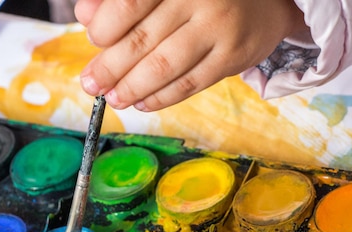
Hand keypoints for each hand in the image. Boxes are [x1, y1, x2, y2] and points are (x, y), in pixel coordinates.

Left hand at [75, 0, 304, 110]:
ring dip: (132, 87)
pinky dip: (162, 98)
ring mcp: (218, 29)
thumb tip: (85, 16)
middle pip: (143, 39)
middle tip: (91, 84)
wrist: (266, 0)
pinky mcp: (231, 57)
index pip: (130, 3)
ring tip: (114, 98)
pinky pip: (190, 84)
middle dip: (111, 67)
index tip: (93, 42)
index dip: (105, 27)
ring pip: (164, 66)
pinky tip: (143, 103)